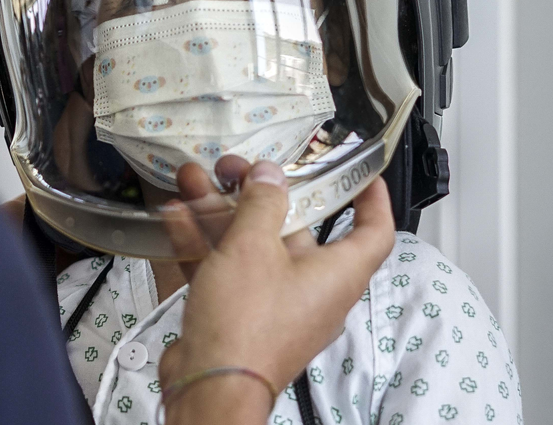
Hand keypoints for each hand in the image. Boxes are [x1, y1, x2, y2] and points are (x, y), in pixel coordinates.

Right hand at [158, 159, 394, 424]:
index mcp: (336, 274)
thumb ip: (262, 203)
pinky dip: (205, 242)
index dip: (371, 199)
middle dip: (261, 194)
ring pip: (252, 246)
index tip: (360, 175)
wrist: (209, 383)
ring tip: (196, 181)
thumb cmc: (246, 325)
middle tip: (236, 169)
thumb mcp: (253, 247)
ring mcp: (273, 303)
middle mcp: (310, 290)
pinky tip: (178, 216)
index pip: (374, 232)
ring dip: (223, 212)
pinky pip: (227, 269)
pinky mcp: (239, 315)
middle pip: (297, 231)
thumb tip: (270, 176)